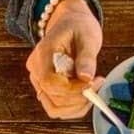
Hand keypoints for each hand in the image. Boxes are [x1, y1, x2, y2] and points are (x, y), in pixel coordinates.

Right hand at [27, 0, 103, 119]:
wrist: (70, 24)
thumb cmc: (78, 27)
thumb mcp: (87, 36)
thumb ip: (86, 57)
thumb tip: (86, 77)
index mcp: (42, 54)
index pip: (50, 81)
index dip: (72, 88)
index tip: (93, 82)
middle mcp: (36, 71)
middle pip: (53, 97)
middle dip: (79, 97)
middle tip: (98, 83)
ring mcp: (39, 83)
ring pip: (54, 108)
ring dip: (77, 106)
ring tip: (93, 90)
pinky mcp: (46, 91)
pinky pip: (57, 108)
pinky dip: (74, 108)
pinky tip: (87, 96)